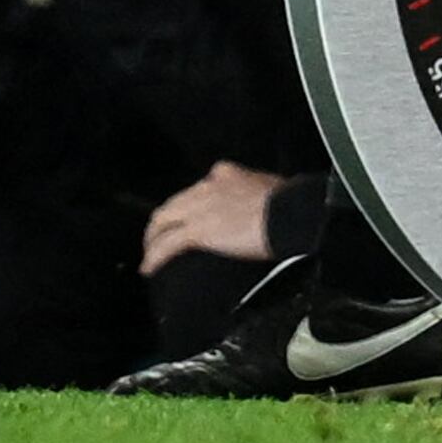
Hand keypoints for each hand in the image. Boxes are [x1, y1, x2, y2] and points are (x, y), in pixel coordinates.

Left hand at [142, 161, 287, 273]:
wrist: (293, 215)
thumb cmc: (293, 206)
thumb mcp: (272, 193)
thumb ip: (257, 200)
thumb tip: (264, 214)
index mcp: (225, 174)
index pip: (198, 190)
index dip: (190, 206)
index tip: (189, 219)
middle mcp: (206, 186)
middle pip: (174, 204)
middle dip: (163, 223)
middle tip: (158, 239)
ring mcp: (199, 207)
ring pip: (163, 221)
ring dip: (153, 240)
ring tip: (149, 256)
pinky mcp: (198, 230)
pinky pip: (168, 244)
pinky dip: (155, 256)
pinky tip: (149, 268)